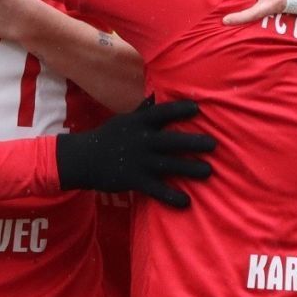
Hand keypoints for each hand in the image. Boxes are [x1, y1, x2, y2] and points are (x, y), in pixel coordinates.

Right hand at [55, 98, 215, 207]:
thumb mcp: (125, 120)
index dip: (179, 110)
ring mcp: (138, 161)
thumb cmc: (109, 137)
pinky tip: (186, 202)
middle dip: (193, 142)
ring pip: (168, 165)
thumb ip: (144, 110)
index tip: (197, 109)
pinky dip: (171, 196)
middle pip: (171, 141)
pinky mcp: (134, 180)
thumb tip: (157, 94)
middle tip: (214, 144)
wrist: (83, 159)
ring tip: (208, 171)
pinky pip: (156, 190)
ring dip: (190, 168)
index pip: (162, 113)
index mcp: (139, 123)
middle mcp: (141, 140)